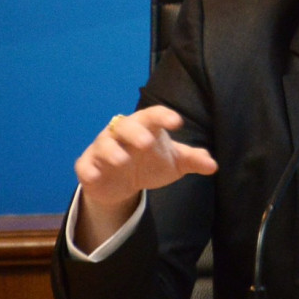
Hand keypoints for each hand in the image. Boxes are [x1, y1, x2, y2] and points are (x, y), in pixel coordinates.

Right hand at [73, 106, 217, 250]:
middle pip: (125, 125)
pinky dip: (89, 169)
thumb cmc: (150, 163)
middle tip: (146, 143)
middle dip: (135, 133)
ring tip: (123, 161)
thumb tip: (213, 166)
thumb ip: (192, 160)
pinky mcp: (88, 165)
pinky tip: (95, 175)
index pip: (154, 115)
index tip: (177, 122)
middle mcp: (122, 133)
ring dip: (112, 151)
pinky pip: (85, 164)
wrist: (123, 183)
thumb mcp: (174, 162)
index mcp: (145, 127)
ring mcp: (103, 148)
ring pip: (103, 143)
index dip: (164, 116)